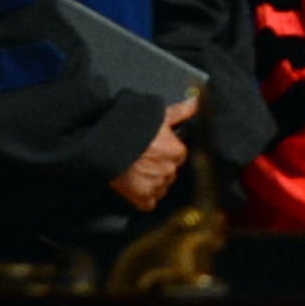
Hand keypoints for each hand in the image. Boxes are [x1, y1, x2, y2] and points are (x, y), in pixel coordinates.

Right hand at [110, 94, 196, 208]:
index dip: (167, 152)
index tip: (156, 150)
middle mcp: (170, 171)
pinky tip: (137, 186)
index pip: (179, 156)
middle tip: (145, 160)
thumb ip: (181, 111)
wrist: (107, 146)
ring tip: (138, 171)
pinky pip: (149, 203)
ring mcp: (156, 186)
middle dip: (160, 167)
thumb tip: (197, 103)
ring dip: (153, 182)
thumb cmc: (132, 129)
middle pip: (170, 172)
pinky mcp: (142, 198)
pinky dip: (144, 197)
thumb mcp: (160, 116)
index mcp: (177, 152)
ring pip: (161, 187)